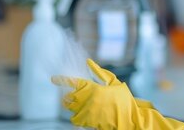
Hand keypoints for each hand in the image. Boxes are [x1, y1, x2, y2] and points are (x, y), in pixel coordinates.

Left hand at [52, 59, 183, 129]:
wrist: (129, 118)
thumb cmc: (123, 99)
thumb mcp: (114, 82)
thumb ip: (100, 72)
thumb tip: (89, 62)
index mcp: (94, 89)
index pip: (74, 82)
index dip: (62, 80)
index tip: (54, 79)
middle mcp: (87, 101)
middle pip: (68, 97)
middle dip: (68, 94)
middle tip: (72, 93)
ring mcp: (87, 113)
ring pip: (71, 108)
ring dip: (73, 104)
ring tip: (81, 103)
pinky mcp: (88, 122)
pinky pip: (75, 119)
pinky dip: (77, 115)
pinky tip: (85, 112)